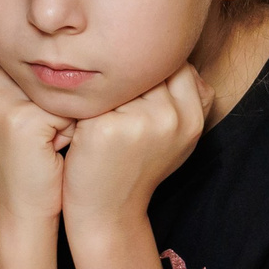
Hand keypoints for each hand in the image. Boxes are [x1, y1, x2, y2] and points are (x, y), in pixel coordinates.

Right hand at [0, 58, 75, 223]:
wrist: (22, 210)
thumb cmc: (31, 160)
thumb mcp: (22, 110)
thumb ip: (31, 76)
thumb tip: (67, 38)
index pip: (38, 60)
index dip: (49, 90)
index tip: (36, 123)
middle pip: (49, 70)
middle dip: (58, 102)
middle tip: (44, 137)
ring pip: (60, 89)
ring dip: (67, 116)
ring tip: (49, 143)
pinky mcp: (19, 119)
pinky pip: (69, 108)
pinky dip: (71, 130)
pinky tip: (53, 151)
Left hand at [59, 67, 211, 229]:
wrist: (108, 214)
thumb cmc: (135, 169)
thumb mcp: (173, 136)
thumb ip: (182, 100)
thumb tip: (176, 54)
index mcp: (193, 118)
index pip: (176, 64)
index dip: (151, 69)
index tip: (132, 82)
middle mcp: (173, 117)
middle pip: (148, 68)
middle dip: (128, 72)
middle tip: (108, 85)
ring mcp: (141, 122)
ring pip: (120, 77)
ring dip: (106, 83)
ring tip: (92, 96)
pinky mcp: (106, 127)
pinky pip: (94, 94)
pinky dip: (83, 99)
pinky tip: (76, 111)